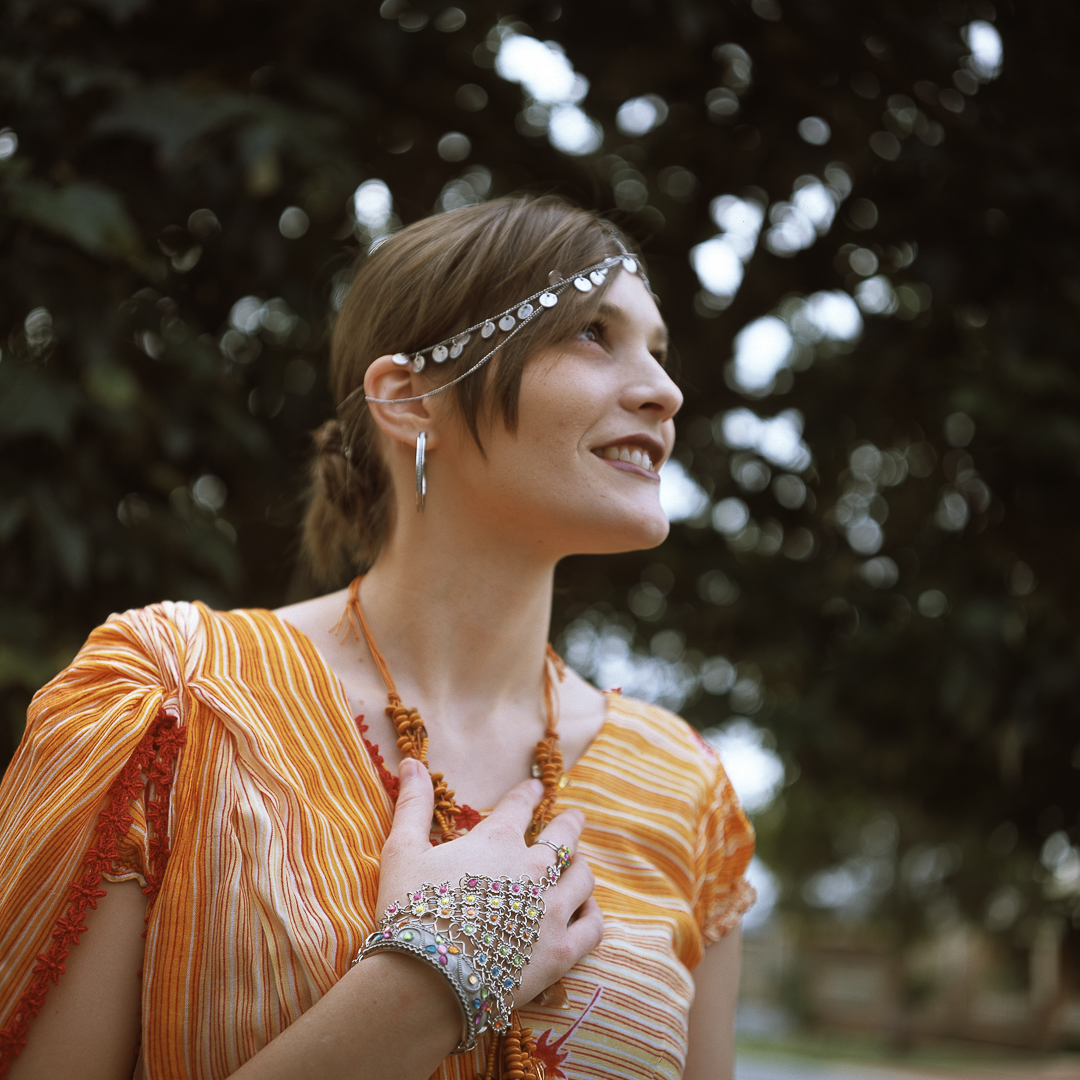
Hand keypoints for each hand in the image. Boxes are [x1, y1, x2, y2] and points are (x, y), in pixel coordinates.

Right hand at [376, 759, 603, 1005]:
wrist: (425, 979)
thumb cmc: (410, 910)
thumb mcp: (403, 851)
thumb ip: (413, 805)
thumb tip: (412, 762)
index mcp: (497, 841)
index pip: (521, 805)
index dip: (529, 793)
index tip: (537, 787)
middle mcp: (533, 868)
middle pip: (565, 837)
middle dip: (570, 823)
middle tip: (575, 817)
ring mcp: (552, 910)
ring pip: (583, 877)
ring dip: (581, 866)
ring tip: (579, 863)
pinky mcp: (562, 951)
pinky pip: (593, 926)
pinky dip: (592, 913)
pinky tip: (587, 909)